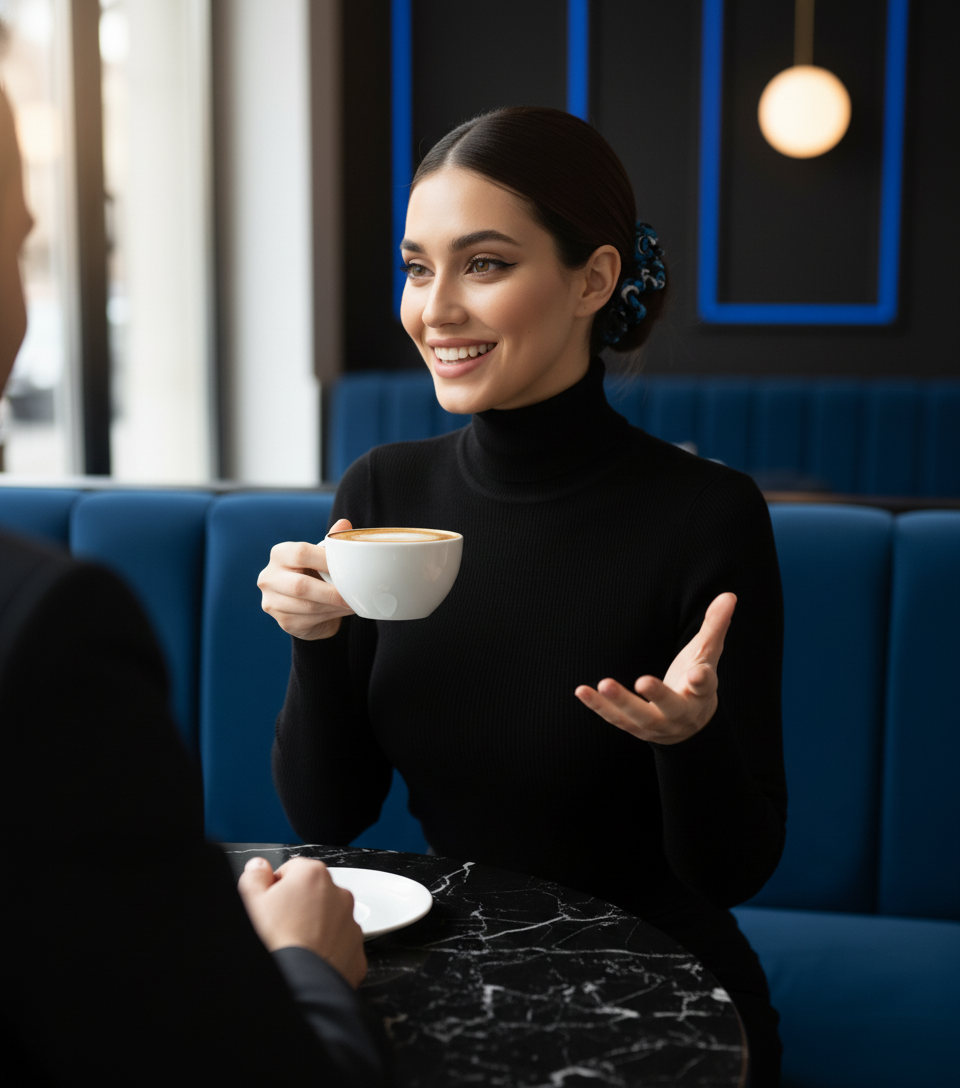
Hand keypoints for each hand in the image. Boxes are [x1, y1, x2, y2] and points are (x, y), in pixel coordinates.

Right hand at [238, 856, 366, 987]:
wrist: (299, 985)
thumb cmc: (274, 943)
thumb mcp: (250, 902)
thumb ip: (254, 876)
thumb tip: (259, 867)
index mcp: (313, 874)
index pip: (291, 870)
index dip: (275, 888)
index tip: (269, 906)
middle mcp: (339, 894)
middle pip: (313, 893)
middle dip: (298, 906)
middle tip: (278, 928)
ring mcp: (351, 923)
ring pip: (329, 918)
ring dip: (314, 927)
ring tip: (293, 945)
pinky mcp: (357, 951)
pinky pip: (339, 944)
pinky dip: (327, 950)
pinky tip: (309, 959)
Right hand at [258, 518, 355, 639]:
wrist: (308, 605)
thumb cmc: (316, 574)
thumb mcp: (323, 556)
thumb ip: (332, 542)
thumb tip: (344, 524)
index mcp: (280, 554)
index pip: (301, 553)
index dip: (326, 561)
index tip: (348, 568)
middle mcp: (269, 577)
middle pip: (300, 586)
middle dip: (331, 592)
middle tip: (353, 595)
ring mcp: (272, 601)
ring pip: (306, 606)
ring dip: (333, 606)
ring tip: (352, 603)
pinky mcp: (283, 621)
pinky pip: (309, 620)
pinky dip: (330, 616)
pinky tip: (342, 612)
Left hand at [574, 592, 736, 745]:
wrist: (690, 727)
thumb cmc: (696, 682)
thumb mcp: (708, 654)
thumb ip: (715, 626)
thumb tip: (729, 595)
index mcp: (702, 693)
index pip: (704, 686)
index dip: (702, 680)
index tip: (699, 674)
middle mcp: (680, 712)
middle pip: (670, 706)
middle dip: (658, 695)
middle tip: (642, 681)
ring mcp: (657, 724)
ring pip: (638, 716)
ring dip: (619, 702)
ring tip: (604, 684)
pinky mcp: (634, 727)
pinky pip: (615, 719)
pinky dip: (598, 706)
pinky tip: (582, 690)